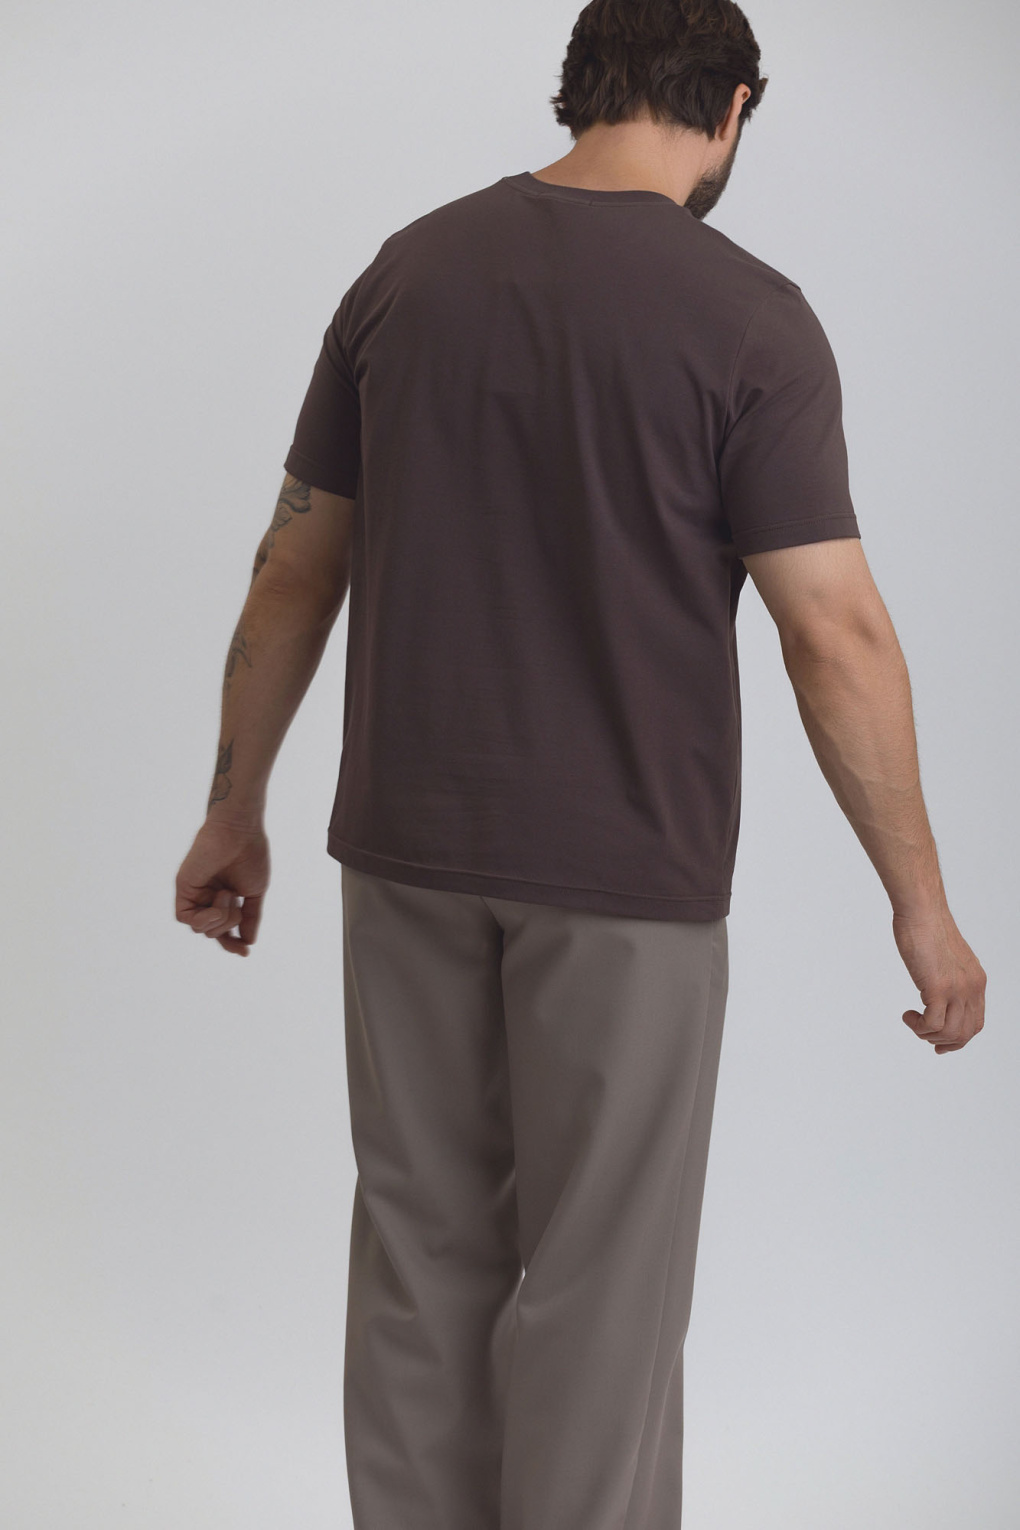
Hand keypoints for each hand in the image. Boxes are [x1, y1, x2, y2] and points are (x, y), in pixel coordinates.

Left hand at [175, 819, 269, 956]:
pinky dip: (203, 918)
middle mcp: (207, 897)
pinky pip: (185, 917)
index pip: (223, 929)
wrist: (241, 833)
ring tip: (228, 895)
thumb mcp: (254, 894)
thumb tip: (248, 941)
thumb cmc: (251, 856)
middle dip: (228, 926)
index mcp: (224, 898)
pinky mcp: (183, 887)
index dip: (232, 943)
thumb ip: (250, 918)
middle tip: (236, 904)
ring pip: (200, 928)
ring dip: (219, 919)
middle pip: (212, 932)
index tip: (244, 953)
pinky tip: (216, 906)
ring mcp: (195, 892)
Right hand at [892, 906, 985, 1053]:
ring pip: (949, 1032)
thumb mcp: (948, 958)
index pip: (976, 1022)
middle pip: (965, 1032)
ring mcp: (957, 989)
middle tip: (922, 1033)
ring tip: (912, 1020)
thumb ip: (950, 977)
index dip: (958, 1038)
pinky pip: (933, 1024)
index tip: (939, 1040)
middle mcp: (972, 988)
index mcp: (977, 981)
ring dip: (926, 1034)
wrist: (922, 910)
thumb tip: (938, 993)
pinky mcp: (938, 988)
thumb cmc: (927, 927)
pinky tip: (908, 1014)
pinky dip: (918, 1026)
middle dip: (943, 1041)